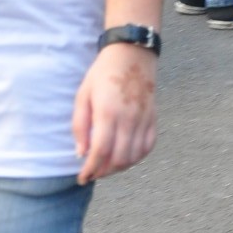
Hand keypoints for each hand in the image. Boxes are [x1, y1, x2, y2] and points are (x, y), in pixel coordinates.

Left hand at [72, 44, 157, 184]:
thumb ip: (80, 125)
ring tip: (107, 166)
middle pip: (119, 159)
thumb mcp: (83, 95)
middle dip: (104, 172)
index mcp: (108, 113)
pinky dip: (137, 157)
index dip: (90, 170)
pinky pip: (148, 146)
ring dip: (120, 167)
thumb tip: (81, 153)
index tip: (82, 178)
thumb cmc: (103, 73)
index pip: (100, 152)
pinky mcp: (153, 118)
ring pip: (134, 156)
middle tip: (93, 173)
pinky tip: (126, 156)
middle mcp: (128, 119)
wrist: (132, 54)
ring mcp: (143, 119)